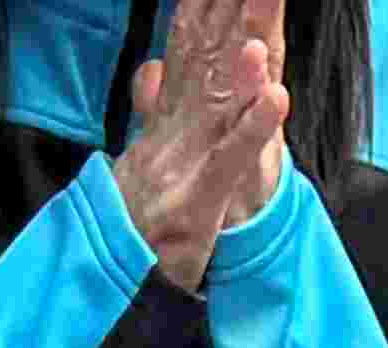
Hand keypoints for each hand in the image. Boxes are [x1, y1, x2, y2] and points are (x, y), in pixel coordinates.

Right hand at [116, 0, 285, 287]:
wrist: (111, 280)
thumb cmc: (135, 220)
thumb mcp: (143, 158)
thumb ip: (153, 110)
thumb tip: (154, 69)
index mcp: (167, 115)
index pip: (192, 42)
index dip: (209, 3)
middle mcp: (176, 126)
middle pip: (209, 52)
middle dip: (231, 6)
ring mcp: (187, 161)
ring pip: (221, 95)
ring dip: (245, 50)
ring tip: (266, 6)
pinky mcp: (200, 201)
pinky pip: (230, 160)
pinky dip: (253, 128)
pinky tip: (276, 97)